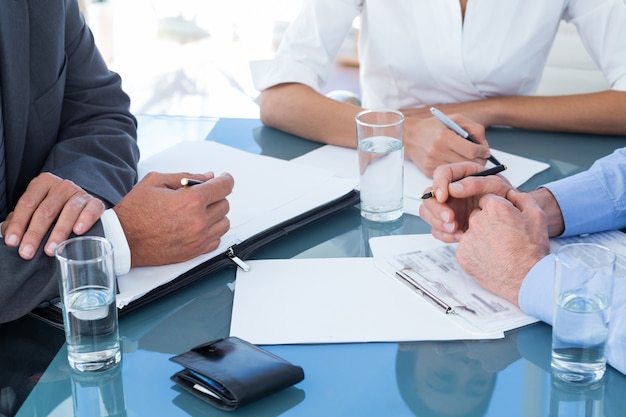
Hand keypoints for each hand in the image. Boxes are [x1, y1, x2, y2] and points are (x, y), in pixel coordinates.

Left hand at [2, 172, 104, 258]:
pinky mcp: (95, 202)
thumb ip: (19, 219)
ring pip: (68, 212)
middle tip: (28, 252)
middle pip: (46, 210)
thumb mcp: (35, 208)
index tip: (12, 242)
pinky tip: (77, 231)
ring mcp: (80, 193)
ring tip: (51, 249)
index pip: (27, 204)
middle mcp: (61, 186)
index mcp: (42, 183)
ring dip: (58, 232)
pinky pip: (91, 210)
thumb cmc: (54, 207)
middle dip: (35, 233)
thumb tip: (8, 234)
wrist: (81, 202)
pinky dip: (85, 220)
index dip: (18, 224)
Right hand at [113, 172, 233, 265]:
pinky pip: (217, 239)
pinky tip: (197, 225)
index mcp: (191, 200)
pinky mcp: (194, 252)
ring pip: (224, 222)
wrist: (123, 240)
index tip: (224, 179)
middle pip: (225, 204)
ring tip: (198, 211)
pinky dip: (212, 231)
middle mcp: (198, 221)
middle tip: (199, 196)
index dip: (225, 179)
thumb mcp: (156, 181)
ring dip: (215, 214)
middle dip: (215, 196)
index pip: (224, 186)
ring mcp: (198, 238)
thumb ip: (186, 176)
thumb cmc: (135, 211)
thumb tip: (208, 176)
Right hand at [402, 112, 491, 176]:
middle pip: (468, 164)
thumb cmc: (434, 127)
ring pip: (460, 171)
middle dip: (478, 160)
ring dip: (467, 166)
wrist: (410, 136)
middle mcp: (437, 151)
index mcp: (445, 136)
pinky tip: (453, 162)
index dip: (483, 152)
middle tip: (478, 156)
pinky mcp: (429, 171)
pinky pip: (450, 175)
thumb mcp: (456, 119)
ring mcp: (432, 163)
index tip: (485, 151)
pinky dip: (455, 170)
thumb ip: (475, 129)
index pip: (472, 151)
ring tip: (466, 158)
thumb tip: (485, 147)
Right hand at [419, 162, 512, 241]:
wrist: (512, 217)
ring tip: (455, 229)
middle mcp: (450, 190)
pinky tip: (459, 235)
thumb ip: (475, 183)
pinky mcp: (448, 223)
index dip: (438, 184)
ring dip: (438, 223)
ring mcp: (447, 207)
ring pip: (427, 212)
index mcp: (461, 174)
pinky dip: (444, 235)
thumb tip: (452, 188)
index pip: (442, 173)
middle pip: (429, 195)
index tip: (443, 197)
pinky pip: (436, 229)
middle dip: (436, 209)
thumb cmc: (505, 197)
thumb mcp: (495, 184)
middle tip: (450, 219)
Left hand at [455, 190, 549, 305]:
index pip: (487, 201)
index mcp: (494, 207)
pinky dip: (474, 252)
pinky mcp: (462, 254)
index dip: (497, 212)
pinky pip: (465, 248)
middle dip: (487, 224)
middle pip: (477, 216)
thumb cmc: (532, 250)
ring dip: (480, 238)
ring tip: (497, 250)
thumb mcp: (536, 216)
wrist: (527, 278)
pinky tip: (489, 258)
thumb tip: (510, 192)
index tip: (503, 221)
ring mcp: (468, 238)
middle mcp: (477, 220)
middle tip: (502, 237)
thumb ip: (520, 198)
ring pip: (470, 233)